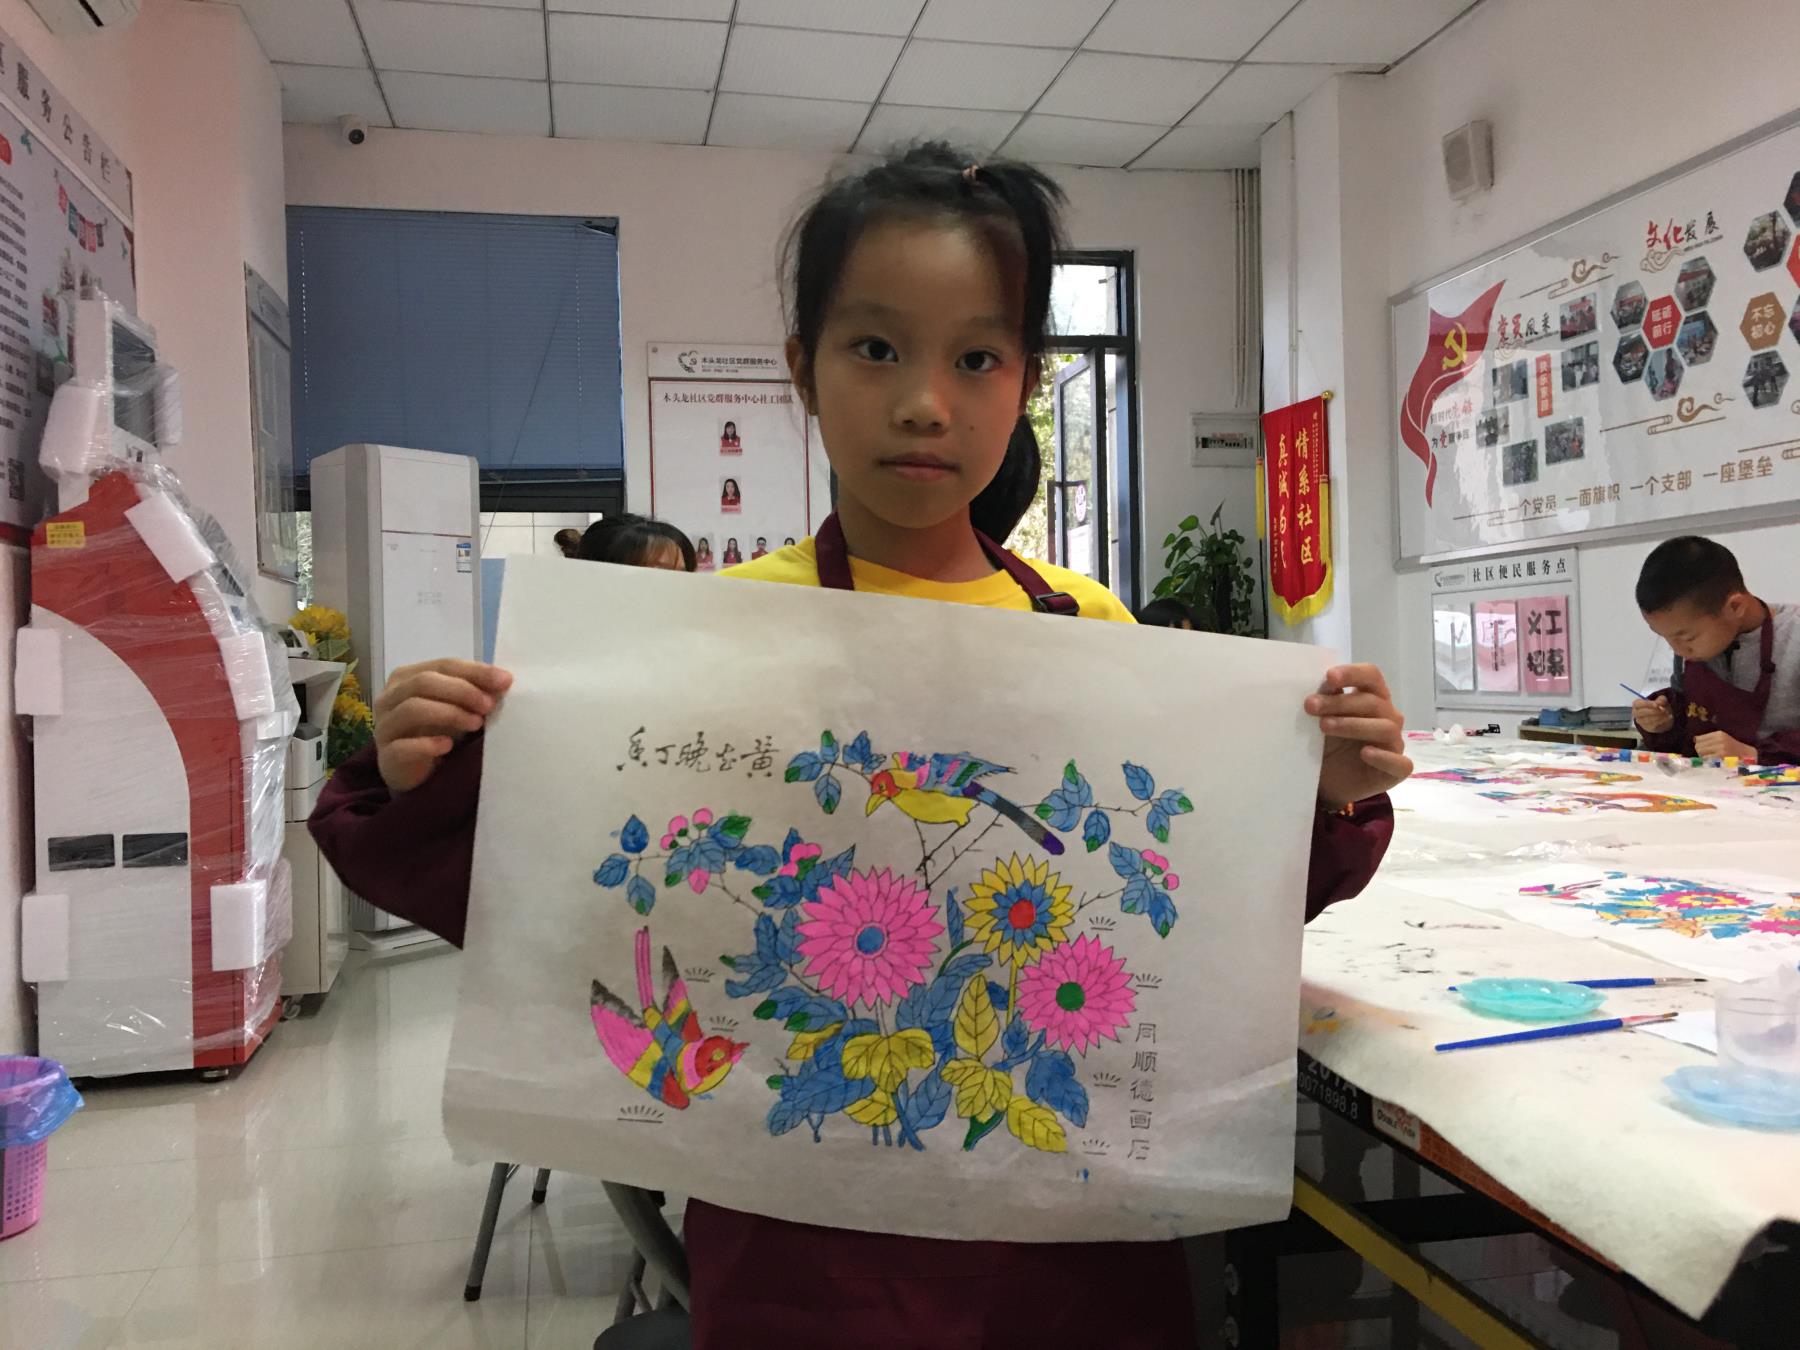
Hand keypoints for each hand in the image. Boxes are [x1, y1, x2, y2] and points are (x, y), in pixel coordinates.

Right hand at [374, 659, 512, 793]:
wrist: (416, 773)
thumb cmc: (436, 732)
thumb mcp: (457, 708)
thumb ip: (474, 692)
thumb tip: (503, 681)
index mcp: (406, 677)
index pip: (443, 665)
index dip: (475, 672)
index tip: (505, 681)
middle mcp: (389, 697)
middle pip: (424, 682)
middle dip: (462, 691)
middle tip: (489, 705)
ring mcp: (384, 726)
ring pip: (412, 709)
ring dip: (449, 713)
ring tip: (476, 724)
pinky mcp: (386, 756)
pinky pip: (404, 746)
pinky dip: (428, 744)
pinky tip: (448, 746)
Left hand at [1306, 663, 1411, 809]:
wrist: (1330, 782)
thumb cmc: (1329, 744)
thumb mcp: (1321, 720)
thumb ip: (1324, 700)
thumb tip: (1322, 684)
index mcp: (1373, 697)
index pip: (1371, 676)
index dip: (1353, 674)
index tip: (1329, 677)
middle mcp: (1388, 717)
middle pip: (1373, 702)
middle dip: (1340, 702)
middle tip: (1310, 706)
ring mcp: (1395, 743)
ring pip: (1385, 728)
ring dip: (1354, 725)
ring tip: (1325, 726)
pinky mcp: (1397, 770)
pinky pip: (1399, 762)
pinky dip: (1383, 756)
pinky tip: (1365, 753)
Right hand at [1633, 697, 1673, 733]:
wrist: (1662, 717)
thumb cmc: (1659, 706)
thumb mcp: (1661, 700)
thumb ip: (1660, 700)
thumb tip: (1658, 703)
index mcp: (1637, 704)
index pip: (1638, 704)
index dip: (1647, 704)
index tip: (1656, 705)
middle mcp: (1636, 714)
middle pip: (1642, 713)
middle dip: (1654, 711)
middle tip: (1664, 709)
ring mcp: (1641, 722)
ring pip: (1648, 720)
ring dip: (1659, 716)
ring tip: (1667, 713)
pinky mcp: (1648, 728)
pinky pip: (1654, 725)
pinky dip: (1662, 721)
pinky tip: (1668, 717)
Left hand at [1694, 730, 1754, 759]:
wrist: (1749, 757)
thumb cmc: (1735, 750)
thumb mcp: (1723, 740)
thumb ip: (1710, 740)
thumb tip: (1694, 740)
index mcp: (1719, 734)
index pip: (1699, 738)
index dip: (1700, 745)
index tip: (1705, 749)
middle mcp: (1719, 740)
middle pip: (1698, 746)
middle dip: (1701, 752)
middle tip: (1709, 755)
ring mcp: (1720, 748)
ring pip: (1700, 753)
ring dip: (1703, 757)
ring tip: (1712, 759)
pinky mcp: (1721, 757)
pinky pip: (1706, 759)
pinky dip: (1707, 762)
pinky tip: (1714, 763)